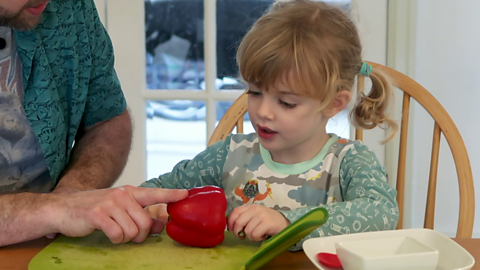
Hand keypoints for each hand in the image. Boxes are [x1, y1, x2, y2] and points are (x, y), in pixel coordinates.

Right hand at [50, 186, 186, 243]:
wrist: (64, 208)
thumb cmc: (94, 209)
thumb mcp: (120, 209)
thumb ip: (141, 216)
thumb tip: (161, 225)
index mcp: (130, 192)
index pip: (154, 193)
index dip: (171, 195)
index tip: (185, 194)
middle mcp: (122, 195)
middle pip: (145, 222)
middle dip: (140, 235)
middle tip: (129, 234)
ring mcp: (110, 204)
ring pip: (132, 231)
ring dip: (125, 238)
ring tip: (115, 231)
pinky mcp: (98, 215)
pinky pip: (117, 234)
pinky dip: (115, 239)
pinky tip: (108, 233)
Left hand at [227, 205, 290, 241]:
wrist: (285, 225)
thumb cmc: (269, 223)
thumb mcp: (256, 217)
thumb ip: (245, 218)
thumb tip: (231, 227)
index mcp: (251, 207)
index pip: (235, 212)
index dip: (230, 222)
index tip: (231, 230)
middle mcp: (256, 209)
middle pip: (239, 222)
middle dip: (238, 232)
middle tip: (243, 236)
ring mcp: (262, 215)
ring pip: (247, 230)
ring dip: (251, 237)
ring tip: (258, 235)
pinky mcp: (267, 223)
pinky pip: (255, 234)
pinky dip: (257, 238)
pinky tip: (263, 236)